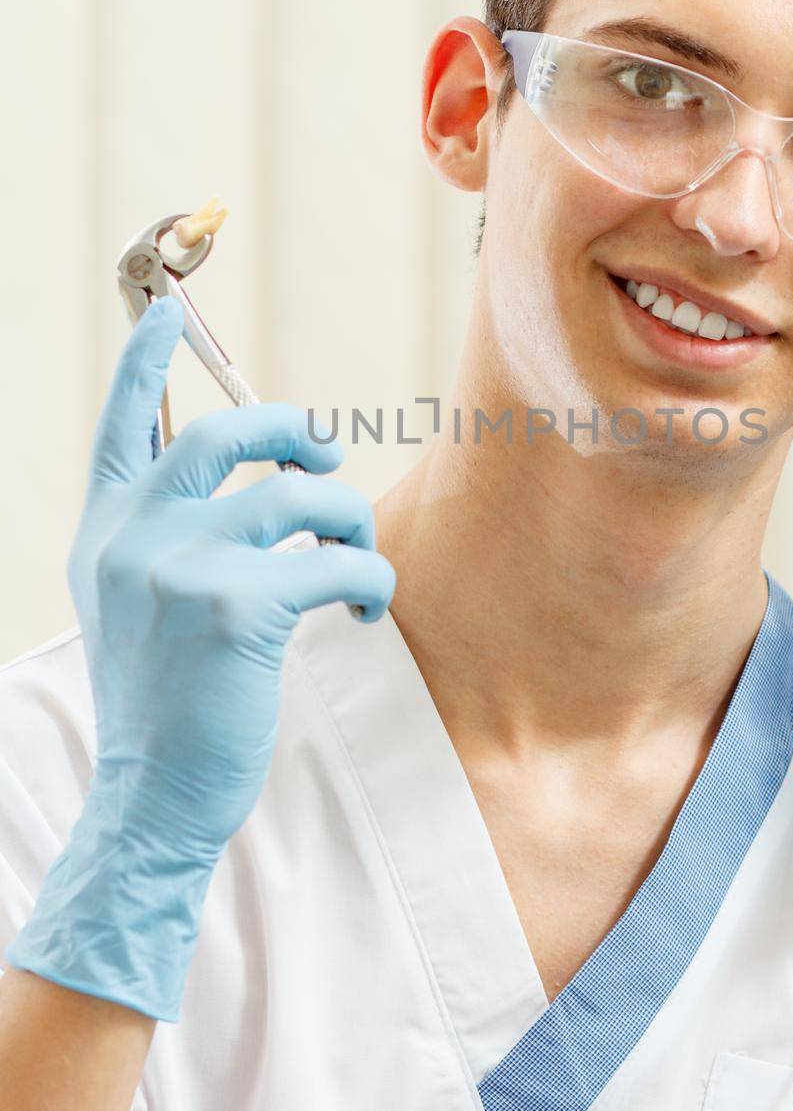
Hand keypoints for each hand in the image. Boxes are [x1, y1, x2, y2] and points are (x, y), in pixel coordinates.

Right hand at [4, 296, 394, 1018]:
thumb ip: (160, 538)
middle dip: (294, 432)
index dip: (144, 361)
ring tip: (356, 559)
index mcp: (105, 532)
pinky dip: (368, 579)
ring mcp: (180, 567)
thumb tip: (247, 485)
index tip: (167, 313)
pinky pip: (336, 562)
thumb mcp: (132, 605)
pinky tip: (364, 610)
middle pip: (229, 437)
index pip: (122, 424)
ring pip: (300, 498)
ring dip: (348, 522)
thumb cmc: (163, 702)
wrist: (152, 796)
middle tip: (327, 456)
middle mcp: (134, 536)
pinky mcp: (236, 608)